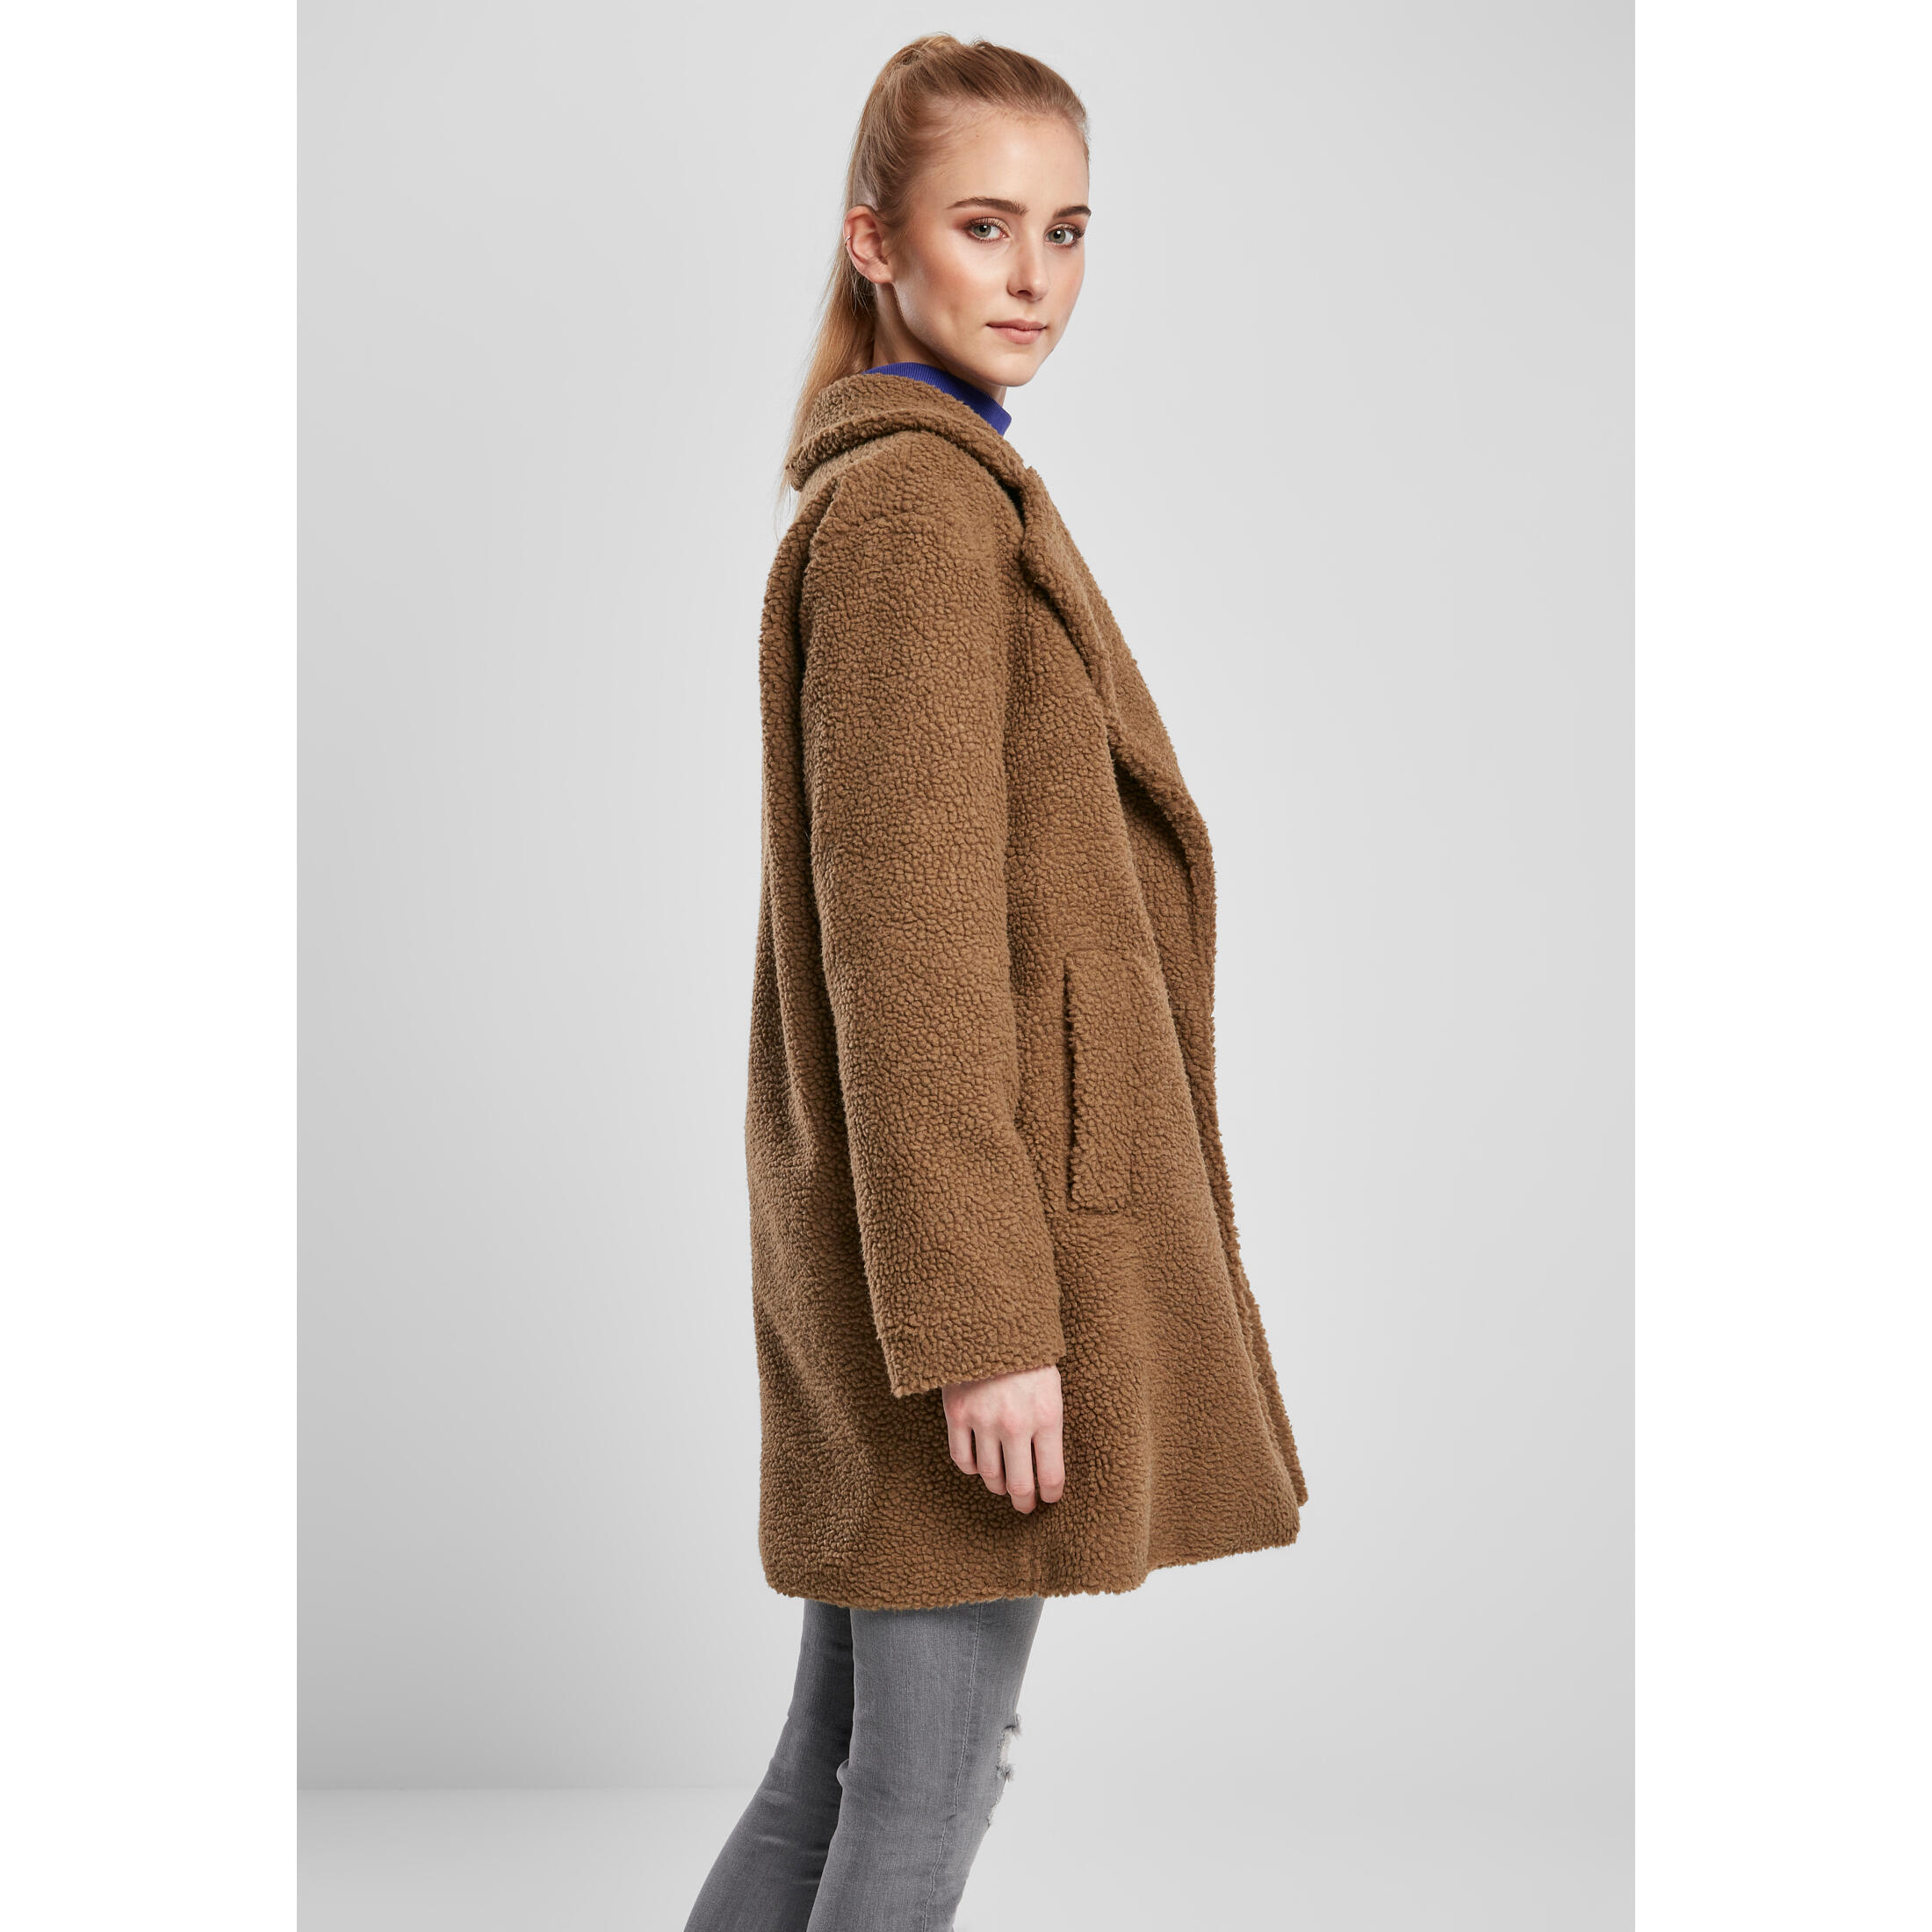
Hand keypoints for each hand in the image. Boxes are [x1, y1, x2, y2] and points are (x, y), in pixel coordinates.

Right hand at [940, 1364, 1065, 1513]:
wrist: (991, 1321)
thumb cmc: (1029, 1356)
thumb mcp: (1052, 1386)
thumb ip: (1050, 1424)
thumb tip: (1047, 1465)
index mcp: (1047, 1415)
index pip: (1051, 1474)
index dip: (1051, 1494)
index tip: (1050, 1499)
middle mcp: (1015, 1423)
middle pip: (1019, 1484)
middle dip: (1024, 1502)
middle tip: (1025, 1507)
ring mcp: (983, 1419)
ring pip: (989, 1475)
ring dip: (997, 1486)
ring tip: (1002, 1486)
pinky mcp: (957, 1413)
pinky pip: (962, 1458)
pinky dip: (971, 1468)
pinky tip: (979, 1464)